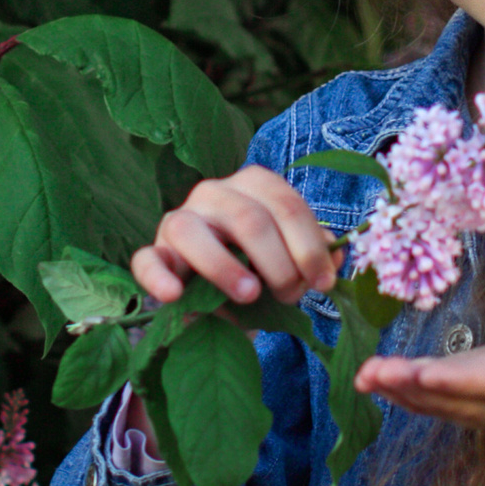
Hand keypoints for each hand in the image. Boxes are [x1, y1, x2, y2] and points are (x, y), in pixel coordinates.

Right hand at [131, 166, 338, 307]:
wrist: (221, 301)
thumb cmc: (262, 270)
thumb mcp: (291, 261)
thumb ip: (313, 255)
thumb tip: (337, 258)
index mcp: (252, 185)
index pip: (286, 204)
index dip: (310, 246)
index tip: (324, 282)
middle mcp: (213, 193)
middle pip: (249, 219)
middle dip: (279, 263)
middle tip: (291, 296)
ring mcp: (178, 220)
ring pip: (194, 231)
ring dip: (225, 267)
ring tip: (250, 295)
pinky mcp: (153, 252)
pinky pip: (146, 259)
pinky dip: (158, 277)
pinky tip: (175, 295)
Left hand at [361, 307, 484, 485]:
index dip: (456, 381)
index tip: (427, 372)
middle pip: (447, 397)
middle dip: (412, 385)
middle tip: (379, 372)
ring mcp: (466, 408)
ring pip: (427, 402)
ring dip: (394, 388)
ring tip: (363, 375)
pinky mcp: (450, 402)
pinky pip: (420, 401)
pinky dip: (392, 391)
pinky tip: (365, 379)